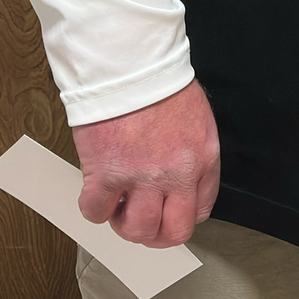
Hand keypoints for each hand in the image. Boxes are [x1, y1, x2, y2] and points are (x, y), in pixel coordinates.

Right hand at [71, 79, 220, 249]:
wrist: (131, 63)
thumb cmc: (159, 82)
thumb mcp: (196, 120)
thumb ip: (192, 155)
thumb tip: (178, 181)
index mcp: (203, 159)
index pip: (200, 211)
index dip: (178, 218)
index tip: (165, 214)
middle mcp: (177, 174)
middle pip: (172, 232)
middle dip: (155, 235)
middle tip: (140, 222)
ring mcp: (142, 176)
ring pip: (137, 229)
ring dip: (124, 224)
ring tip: (117, 208)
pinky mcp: (107, 173)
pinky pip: (97, 210)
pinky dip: (94, 209)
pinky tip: (96, 195)